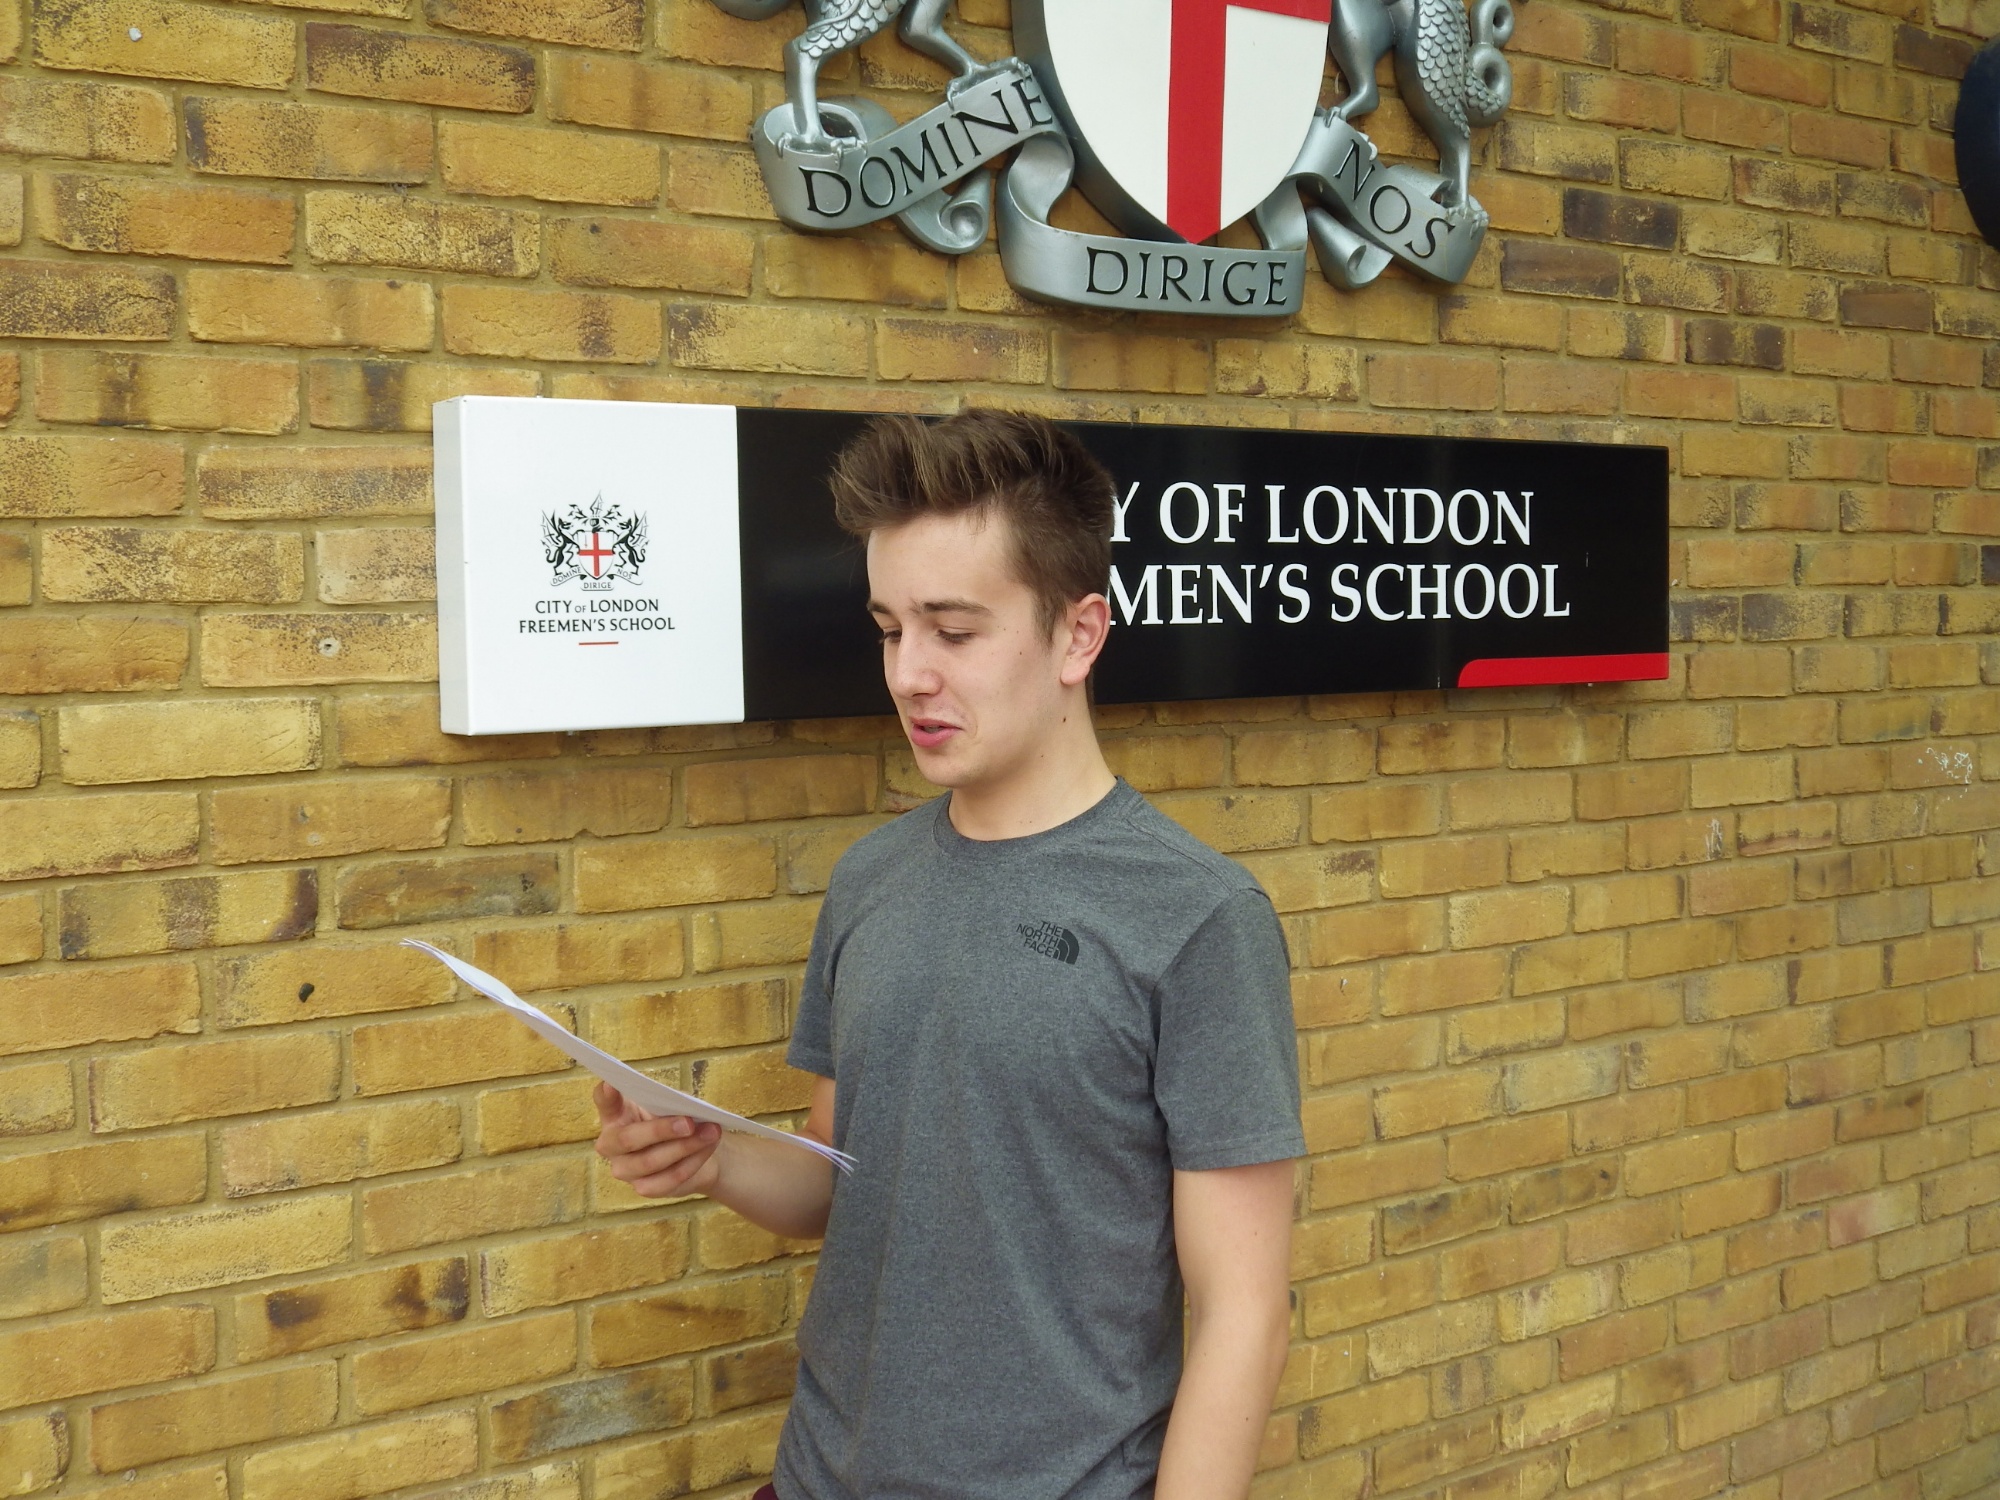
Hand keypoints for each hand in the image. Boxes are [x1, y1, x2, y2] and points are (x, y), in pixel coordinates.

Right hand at [593, 1082, 723, 1197]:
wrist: (697, 1150)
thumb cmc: (677, 1119)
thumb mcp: (673, 1105)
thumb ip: (669, 1103)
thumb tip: (680, 1107)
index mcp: (616, 1115)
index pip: (605, 1103)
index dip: (605, 1095)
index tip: (611, 1085)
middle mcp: (612, 1144)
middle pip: (627, 1139)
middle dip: (660, 1130)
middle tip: (689, 1123)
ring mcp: (624, 1169)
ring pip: (650, 1161)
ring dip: (685, 1146)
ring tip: (711, 1132)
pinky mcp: (644, 1188)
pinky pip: (668, 1178)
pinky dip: (692, 1161)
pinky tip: (707, 1147)